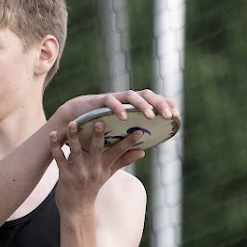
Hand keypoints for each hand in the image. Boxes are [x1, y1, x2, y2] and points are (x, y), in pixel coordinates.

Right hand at [54, 88, 179, 136]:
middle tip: (169, 115)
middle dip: (159, 103)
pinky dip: (118, 108)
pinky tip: (124, 117)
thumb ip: (127, 143)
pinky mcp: (98, 101)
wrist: (69, 123)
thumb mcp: (112, 140)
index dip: (165, 105)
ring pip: (131, 95)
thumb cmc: (93, 131)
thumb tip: (144, 152)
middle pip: (146, 95)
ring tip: (151, 116)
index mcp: (130, 108)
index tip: (177, 116)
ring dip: (142, 105)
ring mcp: (111, 99)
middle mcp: (123, 100)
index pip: (152, 102)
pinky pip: (110, 101)